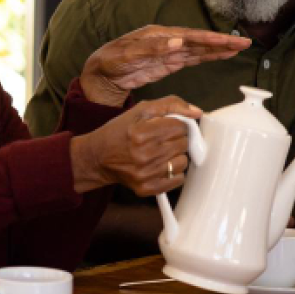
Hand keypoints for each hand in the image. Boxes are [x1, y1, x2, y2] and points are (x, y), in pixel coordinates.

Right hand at [70, 96, 201, 195]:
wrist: (97, 158)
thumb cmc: (120, 132)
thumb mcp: (140, 110)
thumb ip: (170, 105)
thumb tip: (197, 112)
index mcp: (141, 132)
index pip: (180, 126)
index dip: (176, 124)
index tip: (167, 127)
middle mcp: (144, 154)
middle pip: (183, 143)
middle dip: (176, 139)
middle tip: (162, 140)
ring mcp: (145, 174)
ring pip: (183, 162)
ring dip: (176, 156)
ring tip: (161, 153)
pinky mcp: (147, 188)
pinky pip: (177, 179)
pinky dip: (173, 172)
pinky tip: (160, 166)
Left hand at [79, 26, 248, 107]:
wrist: (99, 75)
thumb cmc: (109, 62)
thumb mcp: (127, 55)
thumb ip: (152, 48)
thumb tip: (178, 41)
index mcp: (158, 34)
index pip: (190, 36)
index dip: (211, 39)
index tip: (228, 41)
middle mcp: (167, 40)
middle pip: (199, 41)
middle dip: (222, 42)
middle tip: (244, 43)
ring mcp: (168, 52)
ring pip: (199, 49)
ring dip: (218, 49)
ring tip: (239, 48)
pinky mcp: (168, 64)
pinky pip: (191, 59)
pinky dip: (207, 57)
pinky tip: (220, 56)